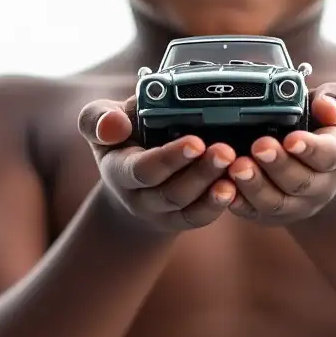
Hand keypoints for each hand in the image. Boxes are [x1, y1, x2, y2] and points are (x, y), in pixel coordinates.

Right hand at [77, 96, 236, 231]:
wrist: (129, 179)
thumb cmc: (122, 138)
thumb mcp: (101, 123)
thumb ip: (99, 119)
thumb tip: (114, 124)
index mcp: (118, 169)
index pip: (141, 169)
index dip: (169, 158)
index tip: (196, 141)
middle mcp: (139, 196)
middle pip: (170, 192)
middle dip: (199, 172)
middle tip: (225, 151)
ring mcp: (162, 211)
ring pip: (188, 206)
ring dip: (213, 185)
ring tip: (236, 163)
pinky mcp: (182, 218)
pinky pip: (200, 217)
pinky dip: (218, 203)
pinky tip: (235, 186)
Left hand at [225, 82, 335, 223]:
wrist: (314, 172)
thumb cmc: (318, 129)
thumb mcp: (332, 108)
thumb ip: (335, 99)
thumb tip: (326, 106)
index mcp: (335, 157)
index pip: (328, 155)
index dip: (310, 148)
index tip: (292, 139)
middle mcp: (318, 186)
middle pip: (300, 181)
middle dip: (278, 165)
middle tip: (258, 147)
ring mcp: (293, 204)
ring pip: (275, 201)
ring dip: (255, 185)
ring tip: (237, 167)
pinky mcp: (267, 214)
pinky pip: (252, 212)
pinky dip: (237, 201)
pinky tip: (222, 187)